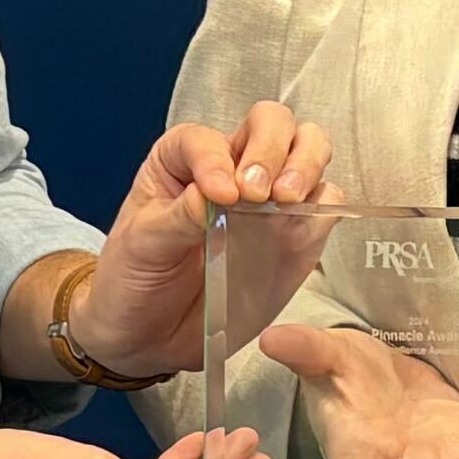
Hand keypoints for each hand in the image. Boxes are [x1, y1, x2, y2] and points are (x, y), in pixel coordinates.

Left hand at [62, 99, 336, 379]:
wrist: (149, 335)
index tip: (219, 196)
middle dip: (272, 148)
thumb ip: (179, 215)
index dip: (217, 161)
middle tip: (260, 192)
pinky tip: (300, 229)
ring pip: (309, 149)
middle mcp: (233, 166)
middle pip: (272, 123)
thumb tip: (218, 193)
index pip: (209, 139)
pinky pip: (324, 206)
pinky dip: (322, 208)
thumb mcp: (143, 244)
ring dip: (306, 165)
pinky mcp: (295, 235)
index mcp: (185, 157)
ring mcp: (269, 199)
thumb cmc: (134, 278)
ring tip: (288, 201)